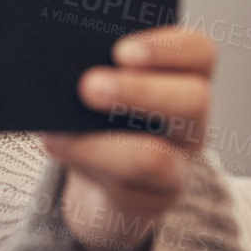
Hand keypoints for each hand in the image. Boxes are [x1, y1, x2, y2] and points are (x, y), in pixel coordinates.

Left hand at [41, 27, 217, 250]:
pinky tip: (53, 147)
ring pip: (157, 158)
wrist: (102, 189)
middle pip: (192, 101)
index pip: (199, 53)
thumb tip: (51, 62)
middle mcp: (190, 121)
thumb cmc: (100, 120)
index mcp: (185, 78)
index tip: (122, 49)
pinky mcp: (149, 202)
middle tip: (88, 85)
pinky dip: (83, 165)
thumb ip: (90, 69)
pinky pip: (123, 188)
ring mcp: (178, 166)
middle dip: (138, 91)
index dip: (168, 48)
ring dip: (103, 144)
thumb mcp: (101, 90)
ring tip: (58, 130)